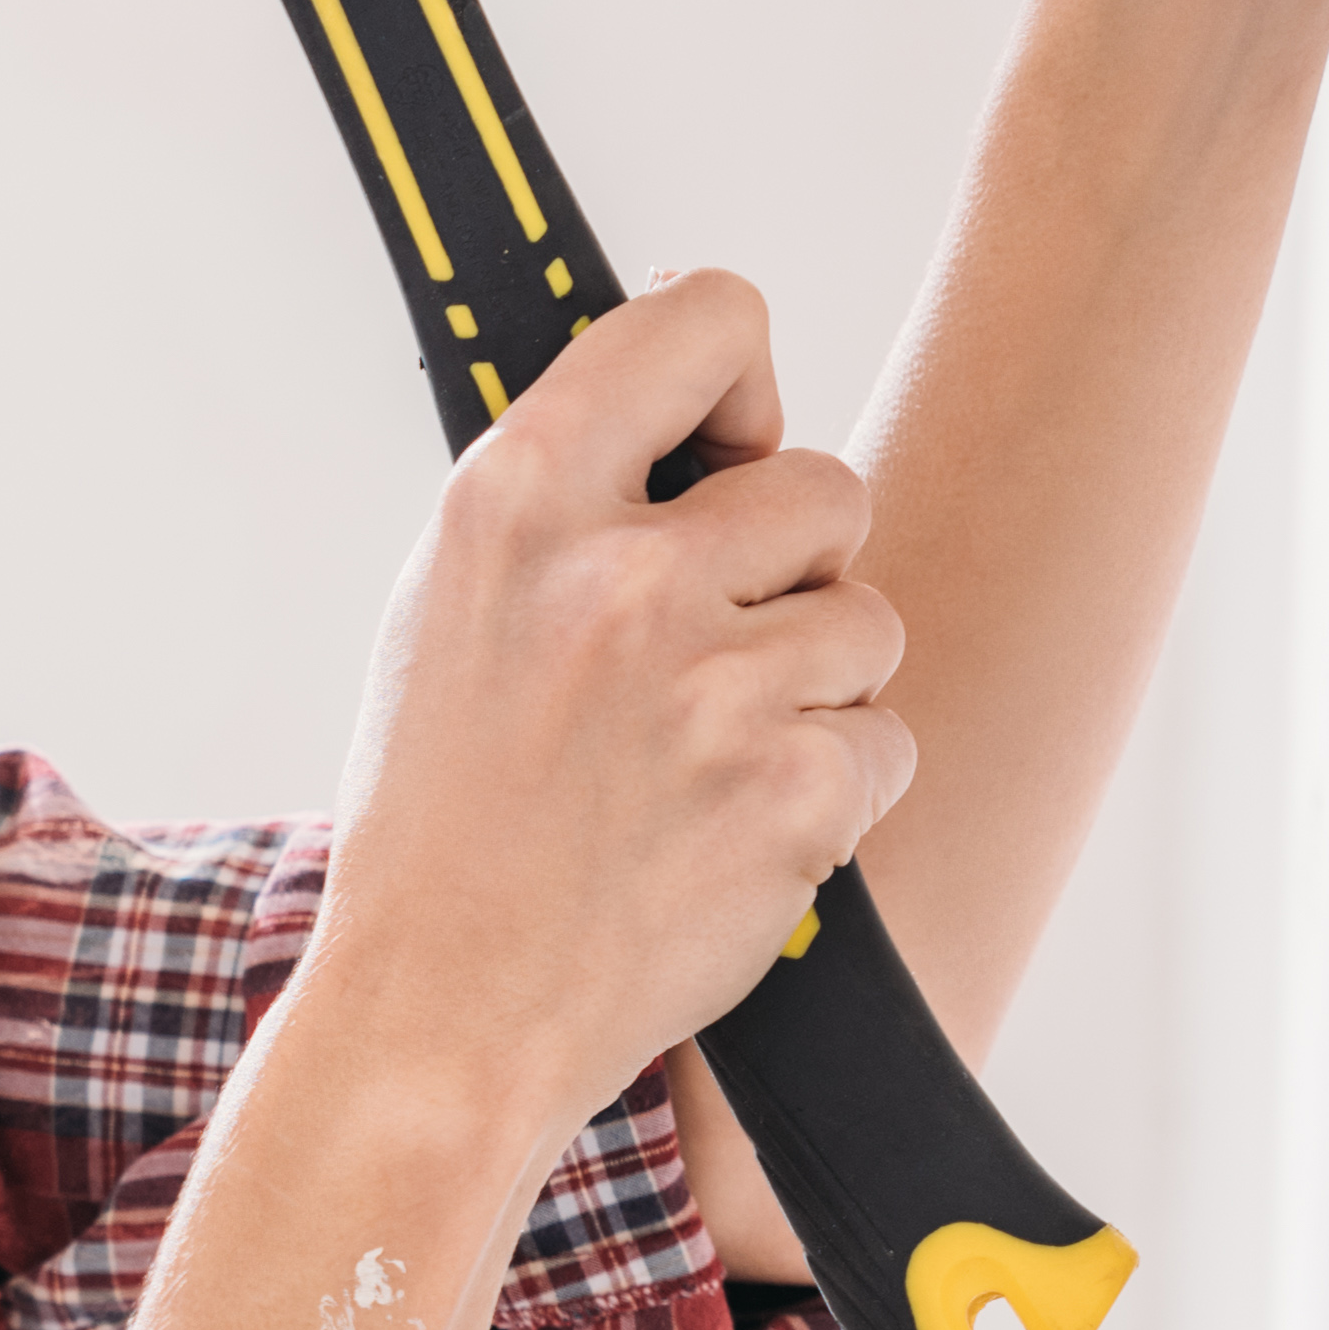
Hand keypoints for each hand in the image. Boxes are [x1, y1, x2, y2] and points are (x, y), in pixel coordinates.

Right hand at [314, 271, 911, 1152]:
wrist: (443, 1011)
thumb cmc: (443, 816)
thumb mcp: (447, 605)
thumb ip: (566, 495)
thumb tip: (693, 411)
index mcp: (517, 499)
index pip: (706, 318)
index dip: (740, 380)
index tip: (726, 445)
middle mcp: (619, 573)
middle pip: (826, 487)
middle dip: (792, 570)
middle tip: (702, 656)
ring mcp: (715, 683)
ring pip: (869, 621)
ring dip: (814, 688)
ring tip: (699, 759)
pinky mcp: (795, 789)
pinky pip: (885, 742)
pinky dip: (829, 792)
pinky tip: (725, 830)